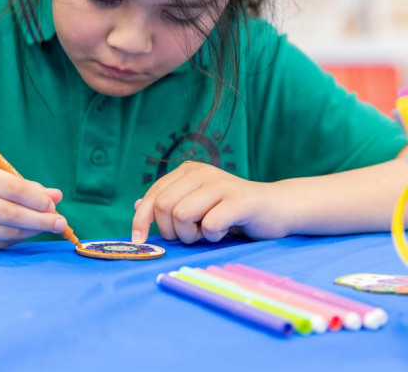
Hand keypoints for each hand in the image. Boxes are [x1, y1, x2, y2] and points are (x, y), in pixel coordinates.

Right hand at [0, 162, 66, 249]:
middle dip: (40, 219)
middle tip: (60, 222)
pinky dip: (17, 239)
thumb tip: (56, 196)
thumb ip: (23, 185)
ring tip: (48, 226)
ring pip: (5, 232)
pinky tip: (28, 233)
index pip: (11, 188)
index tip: (54, 204)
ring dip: (32, 231)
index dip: (36, 199)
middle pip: (9, 214)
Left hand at [132, 161, 290, 243]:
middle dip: (172, 231)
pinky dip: (213, 236)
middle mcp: (202, 172)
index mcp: (188, 171)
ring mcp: (221, 184)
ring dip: (192, 235)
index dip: (141, 220)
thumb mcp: (197, 205)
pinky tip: (225, 230)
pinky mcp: (239, 200)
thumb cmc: (232, 211)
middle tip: (192, 235)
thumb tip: (137, 205)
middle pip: (163, 206)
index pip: (153, 195)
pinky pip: (210, 225)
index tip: (139, 242)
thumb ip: (170, 203)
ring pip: (181, 215)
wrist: (276, 208)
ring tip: (208, 232)